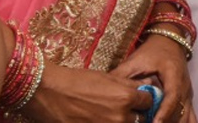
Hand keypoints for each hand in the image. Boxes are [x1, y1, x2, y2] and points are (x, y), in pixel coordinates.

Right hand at [22, 64, 155, 122]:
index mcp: (126, 98)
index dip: (144, 100)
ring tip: (109, 114)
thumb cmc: (77, 81)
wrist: (48, 92)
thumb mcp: (108, 78)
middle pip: (140, 120)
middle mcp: (119, 117)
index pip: (149, 102)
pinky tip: (99, 120)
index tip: (139, 100)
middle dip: (136, 114)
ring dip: (123, 121)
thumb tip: (146, 87)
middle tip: (126, 110)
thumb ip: (129, 86)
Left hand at [113, 36, 194, 122]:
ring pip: (186, 116)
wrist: (169, 42)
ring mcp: (187, 93)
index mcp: (173, 74)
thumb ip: (122, 75)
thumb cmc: (153, 51)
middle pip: (180, 110)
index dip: (164, 112)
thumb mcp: (136, 60)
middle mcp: (184, 86)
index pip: (172, 96)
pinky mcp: (187, 98)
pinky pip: (190, 116)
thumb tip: (105, 90)